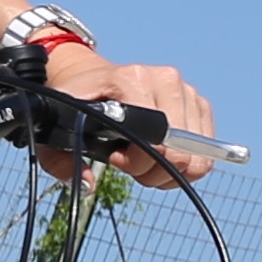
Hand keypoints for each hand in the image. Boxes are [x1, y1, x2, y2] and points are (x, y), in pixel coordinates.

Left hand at [36, 43, 217, 185]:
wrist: (91, 77)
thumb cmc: (74, 104)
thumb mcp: (55, 129)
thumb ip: (60, 162)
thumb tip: (90, 185)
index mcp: (133, 78)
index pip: (156, 138)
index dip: (137, 160)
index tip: (115, 157)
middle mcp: (166, 79)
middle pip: (179, 153)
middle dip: (152, 170)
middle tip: (127, 162)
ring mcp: (187, 90)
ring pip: (197, 158)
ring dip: (169, 171)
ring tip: (142, 159)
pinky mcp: (200, 104)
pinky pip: (206, 154)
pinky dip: (185, 165)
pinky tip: (160, 156)